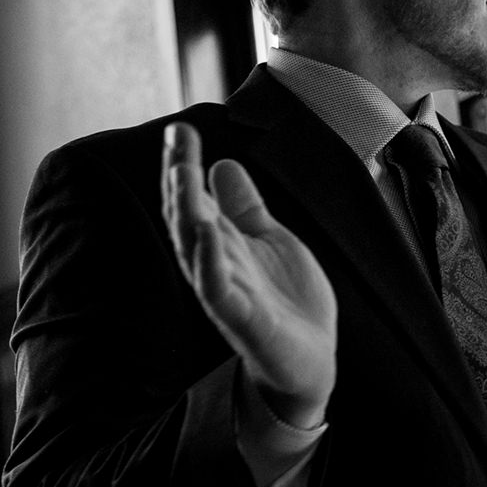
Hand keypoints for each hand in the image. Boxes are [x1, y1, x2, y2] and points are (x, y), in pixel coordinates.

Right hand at [161, 122, 336, 426]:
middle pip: (187, 217)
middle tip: (175, 139)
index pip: (195, 200)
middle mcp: (215, 265)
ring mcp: (226, 292)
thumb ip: (244, 207)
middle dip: (178, 178)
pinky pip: (218, 290)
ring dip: (186, 212)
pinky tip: (209, 233)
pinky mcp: (242, 319)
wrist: (311, 358)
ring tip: (181, 174)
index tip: (179, 129)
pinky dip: (210, 262)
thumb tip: (221, 164)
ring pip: (195, 249)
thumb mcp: (269, 241)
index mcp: (222, 244)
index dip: (185, 165)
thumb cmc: (287, 300)